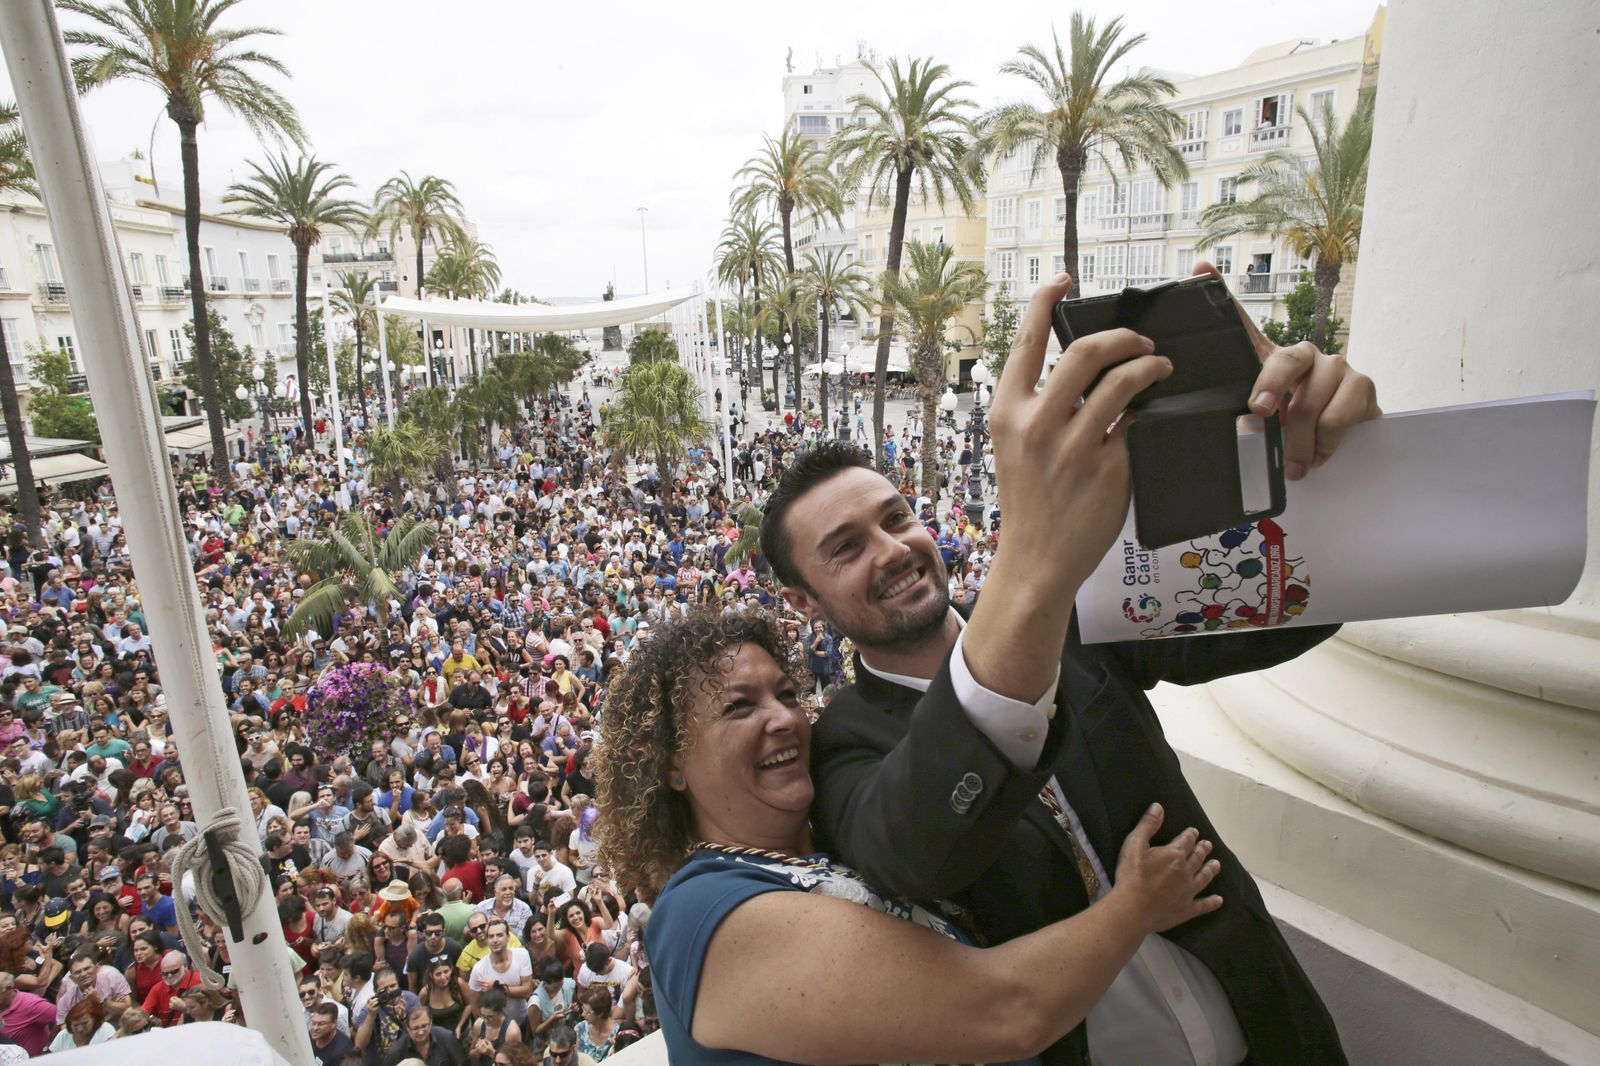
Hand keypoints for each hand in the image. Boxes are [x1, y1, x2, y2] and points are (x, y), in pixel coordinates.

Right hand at [988, 273, 1173, 599]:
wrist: (1036, 560)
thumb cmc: (1030, 500)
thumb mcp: (1014, 445)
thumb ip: (1036, 404)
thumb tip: (1080, 362)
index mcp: (1006, 412)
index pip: (1024, 341)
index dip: (1045, 301)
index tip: (1064, 280)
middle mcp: (1036, 426)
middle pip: (1084, 352)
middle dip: (1121, 335)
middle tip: (1141, 340)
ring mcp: (1073, 449)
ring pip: (1122, 383)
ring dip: (1150, 365)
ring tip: (1161, 366)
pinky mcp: (1109, 472)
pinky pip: (1139, 424)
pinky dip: (1153, 409)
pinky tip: (1159, 408)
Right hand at [1112, 803, 1222, 933]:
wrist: (1133, 909)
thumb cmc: (1131, 875)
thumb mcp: (1134, 844)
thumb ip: (1148, 825)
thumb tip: (1158, 807)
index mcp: (1174, 854)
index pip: (1186, 841)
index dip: (1191, 835)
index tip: (1195, 832)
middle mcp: (1186, 871)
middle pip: (1197, 857)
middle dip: (1202, 849)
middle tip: (1208, 845)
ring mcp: (1188, 891)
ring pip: (1204, 878)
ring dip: (1211, 870)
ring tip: (1216, 864)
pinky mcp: (1187, 909)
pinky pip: (1203, 905)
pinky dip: (1212, 902)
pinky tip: (1219, 900)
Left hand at [1190, 261, 1379, 478]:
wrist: (1334, 449)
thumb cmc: (1288, 429)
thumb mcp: (1253, 419)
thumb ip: (1230, 401)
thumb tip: (1207, 366)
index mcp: (1273, 358)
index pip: (1244, 322)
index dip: (1222, 295)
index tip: (1202, 274)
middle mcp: (1306, 354)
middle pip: (1286, 362)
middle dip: (1271, 389)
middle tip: (1260, 414)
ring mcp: (1338, 366)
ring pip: (1313, 400)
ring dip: (1301, 440)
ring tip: (1294, 466)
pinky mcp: (1363, 386)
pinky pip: (1341, 414)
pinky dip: (1326, 444)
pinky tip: (1319, 456)